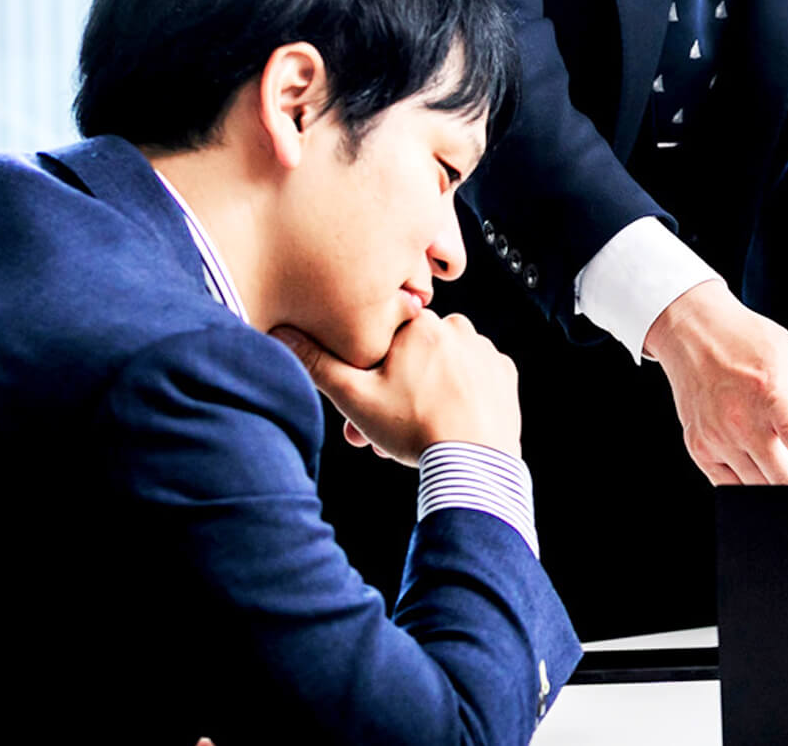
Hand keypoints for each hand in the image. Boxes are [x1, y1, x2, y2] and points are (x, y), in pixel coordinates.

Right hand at [272, 310, 521, 463]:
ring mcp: (485, 351)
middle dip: (392, 394)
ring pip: (442, 370)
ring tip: (413, 435)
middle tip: (382, 432)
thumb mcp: (354, 397)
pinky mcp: (505, 375)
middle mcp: (458, 328)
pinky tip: (446, 425)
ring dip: (424, 396)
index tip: (361, 407)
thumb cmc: (414, 428)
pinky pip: (472, 381)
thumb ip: (317, 363)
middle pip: (413, 357)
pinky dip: (457, 399)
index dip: (367, 375)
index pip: (384, 340)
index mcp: (421, 324)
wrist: (475, 462)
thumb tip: (282, 332)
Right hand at [642, 281, 787, 484]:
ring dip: (783, 488)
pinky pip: (728, 487)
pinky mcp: (698, 448)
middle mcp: (740, 419)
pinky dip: (752, 487)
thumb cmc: (750, 343)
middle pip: (779, 478)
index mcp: (770, 392)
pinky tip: (766, 467)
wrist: (695, 333)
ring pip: (757, 488)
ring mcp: (716, 438)